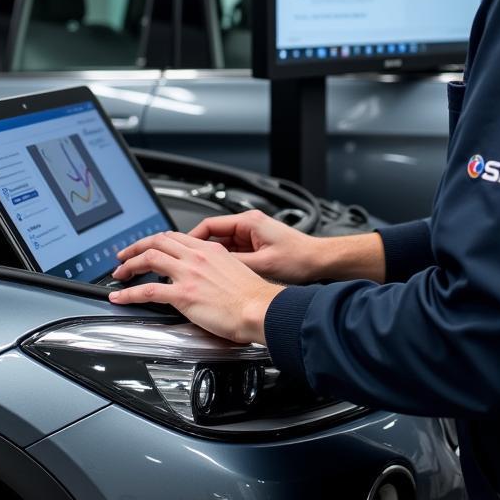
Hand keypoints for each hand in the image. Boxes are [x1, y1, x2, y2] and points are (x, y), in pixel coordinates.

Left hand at [109, 231, 282, 343]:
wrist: (259, 309)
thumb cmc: (252, 296)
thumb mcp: (234, 269)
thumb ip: (215, 267)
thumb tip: (203, 275)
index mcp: (210, 250)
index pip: (175, 237)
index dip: (155, 240)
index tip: (146, 247)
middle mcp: (197, 257)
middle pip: (158, 241)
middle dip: (136, 248)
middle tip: (124, 257)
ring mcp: (188, 275)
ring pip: (149, 259)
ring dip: (129, 266)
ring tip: (120, 274)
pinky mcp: (183, 295)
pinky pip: (147, 291)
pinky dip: (129, 294)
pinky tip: (120, 298)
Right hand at [186, 209, 323, 284]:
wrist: (320, 262)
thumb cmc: (299, 258)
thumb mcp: (263, 264)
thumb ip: (235, 264)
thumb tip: (213, 269)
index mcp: (248, 223)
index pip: (209, 225)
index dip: (191, 238)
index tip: (179, 250)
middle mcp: (249, 226)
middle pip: (213, 235)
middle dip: (197, 249)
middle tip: (183, 262)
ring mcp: (252, 236)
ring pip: (221, 245)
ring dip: (211, 258)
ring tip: (198, 272)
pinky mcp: (257, 247)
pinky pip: (232, 252)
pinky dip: (223, 262)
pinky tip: (217, 276)